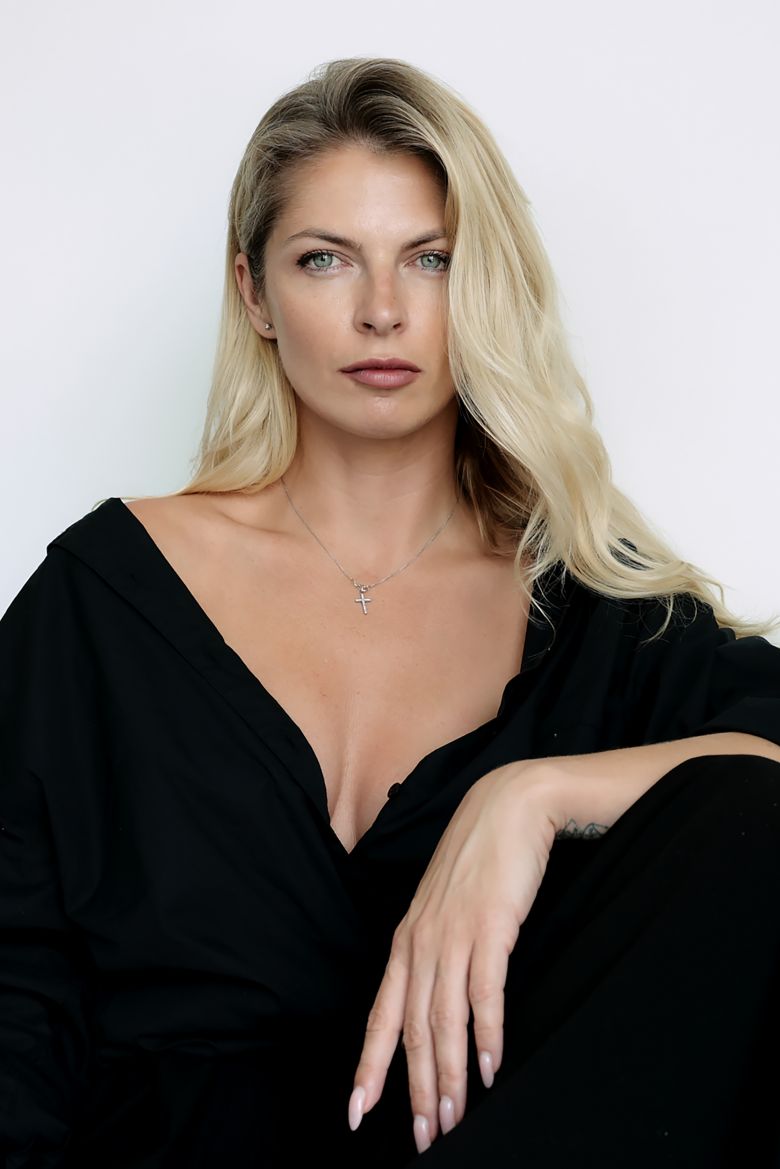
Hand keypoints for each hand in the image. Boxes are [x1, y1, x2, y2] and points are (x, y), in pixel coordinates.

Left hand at [347, 761, 556, 1153]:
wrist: (507, 806)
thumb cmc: (478, 860)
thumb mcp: (443, 907)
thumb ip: (436, 950)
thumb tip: (438, 1001)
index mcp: (406, 941)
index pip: (381, 1016)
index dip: (369, 1067)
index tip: (358, 1114)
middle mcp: (421, 943)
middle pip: (413, 1030)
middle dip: (415, 1089)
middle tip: (423, 1137)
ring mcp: (453, 934)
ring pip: (444, 1020)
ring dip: (449, 1076)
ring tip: (453, 1120)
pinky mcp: (490, 927)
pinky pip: (484, 991)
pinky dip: (486, 1033)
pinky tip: (489, 1066)